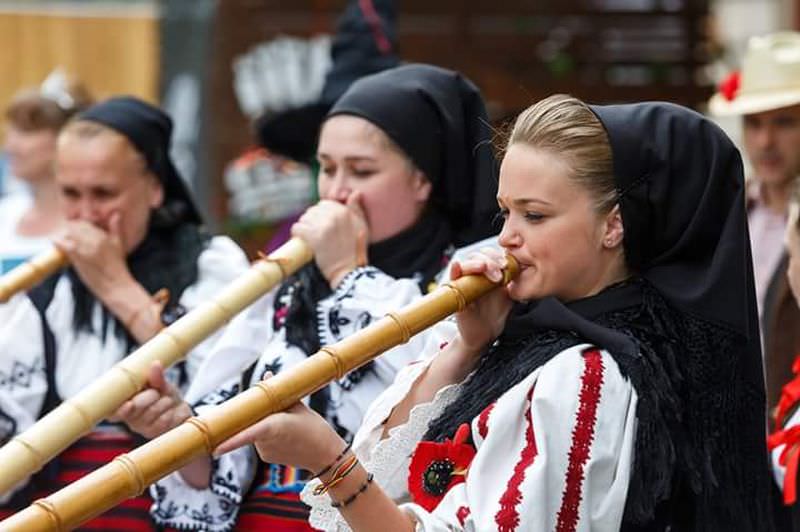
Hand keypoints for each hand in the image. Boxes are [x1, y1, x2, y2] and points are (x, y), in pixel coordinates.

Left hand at [54, 213, 133, 296]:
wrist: (115, 286)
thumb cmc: (118, 267)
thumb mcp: (119, 245)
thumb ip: (115, 228)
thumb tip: (116, 214)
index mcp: (104, 236)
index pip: (85, 222)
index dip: (77, 223)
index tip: (75, 226)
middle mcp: (93, 240)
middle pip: (75, 227)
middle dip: (70, 228)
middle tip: (67, 232)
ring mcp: (85, 248)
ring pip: (69, 234)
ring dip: (64, 234)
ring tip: (63, 238)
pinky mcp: (77, 258)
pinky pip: (63, 245)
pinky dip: (58, 242)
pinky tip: (54, 241)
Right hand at [109, 361, 191, 439]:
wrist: (181, 409)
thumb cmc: (165, 395)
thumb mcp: (161, 383)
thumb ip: (156, 377)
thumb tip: (155, 364)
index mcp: (125, 403)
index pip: (113, 411)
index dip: (118, 409)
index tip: (128, 404)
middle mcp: (131, 417)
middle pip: (134, 409)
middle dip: (148, 397)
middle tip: (156, 392)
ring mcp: (143, 427)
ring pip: (151, 413)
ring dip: (163, 403)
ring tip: (167, 400)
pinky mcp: (156, 433)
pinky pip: (163, 421)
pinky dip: (170, 412)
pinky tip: (171, 410)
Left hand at [215, 373, 344, 472]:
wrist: (325, 455)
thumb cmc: (314, 428)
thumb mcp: (299, 406)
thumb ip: (278, 392)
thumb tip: (265, 376)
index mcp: (275, 427)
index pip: (249, 434)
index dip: (231, 441)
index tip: (214, 448)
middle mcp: (267, 442)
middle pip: (249, 424)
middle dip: (251, 415)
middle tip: (270, 408)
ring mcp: (265, 452)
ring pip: (253, 431)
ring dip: (261, 423)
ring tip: (286, 423)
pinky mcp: (266, 457)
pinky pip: (258, 440)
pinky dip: (265, 434)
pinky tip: (284, 435)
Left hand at [291, 193, 368, 286]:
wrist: (348, 271)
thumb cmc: (355, 251)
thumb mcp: (362, 226)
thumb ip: (357, 208)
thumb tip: (355, 192)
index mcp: (345, 211)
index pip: (325, 204)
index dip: (321, 215)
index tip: (322, 226)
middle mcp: (334, 215)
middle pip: (313, 210)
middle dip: (312, 221)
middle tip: (315, 234)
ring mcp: (323, 225)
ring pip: (304, 218)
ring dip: (304, 227)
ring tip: (310, 238)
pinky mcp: (313, 236)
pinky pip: (297, 228)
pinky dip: (297, 234)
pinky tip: (302, 241)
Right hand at [450, 247, 513, 352]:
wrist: (484, 334)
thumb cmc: (495, 314)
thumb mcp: (509, 295)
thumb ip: (514, 282)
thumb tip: (524, 268)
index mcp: (488, 273)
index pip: (490, 255)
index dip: (498, 256)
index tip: (507, 265)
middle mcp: (475, 275)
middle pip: (478, 256)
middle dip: (490, 260)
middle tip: (498, 273)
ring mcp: (464, 283)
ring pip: (465, 264)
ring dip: (475, 263)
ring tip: (483, 268)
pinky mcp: (455, 293)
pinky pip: (452, 278)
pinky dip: (454, 270)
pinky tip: (457, 267)